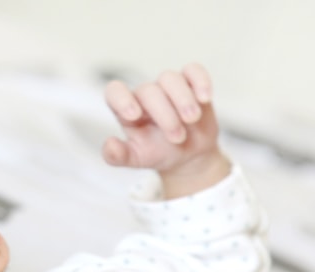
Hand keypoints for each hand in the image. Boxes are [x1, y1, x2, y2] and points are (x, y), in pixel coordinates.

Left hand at [102, 63, 229, 196]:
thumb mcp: (136, 159)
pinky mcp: (191, 82)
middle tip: (177, 138)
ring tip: (191, 120)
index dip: (121, 99)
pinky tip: (205, 98)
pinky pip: (193, 70)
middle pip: (148, 90)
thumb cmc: (158, 153)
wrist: (188, 154)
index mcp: (126, 110)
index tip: (135, 116)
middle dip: (164, 115)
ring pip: (170, 78)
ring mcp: (167, 87)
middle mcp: (145, 95)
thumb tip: (110, 144)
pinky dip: (200, 81)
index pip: (114, 92)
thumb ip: (117, 156)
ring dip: (182, 100)